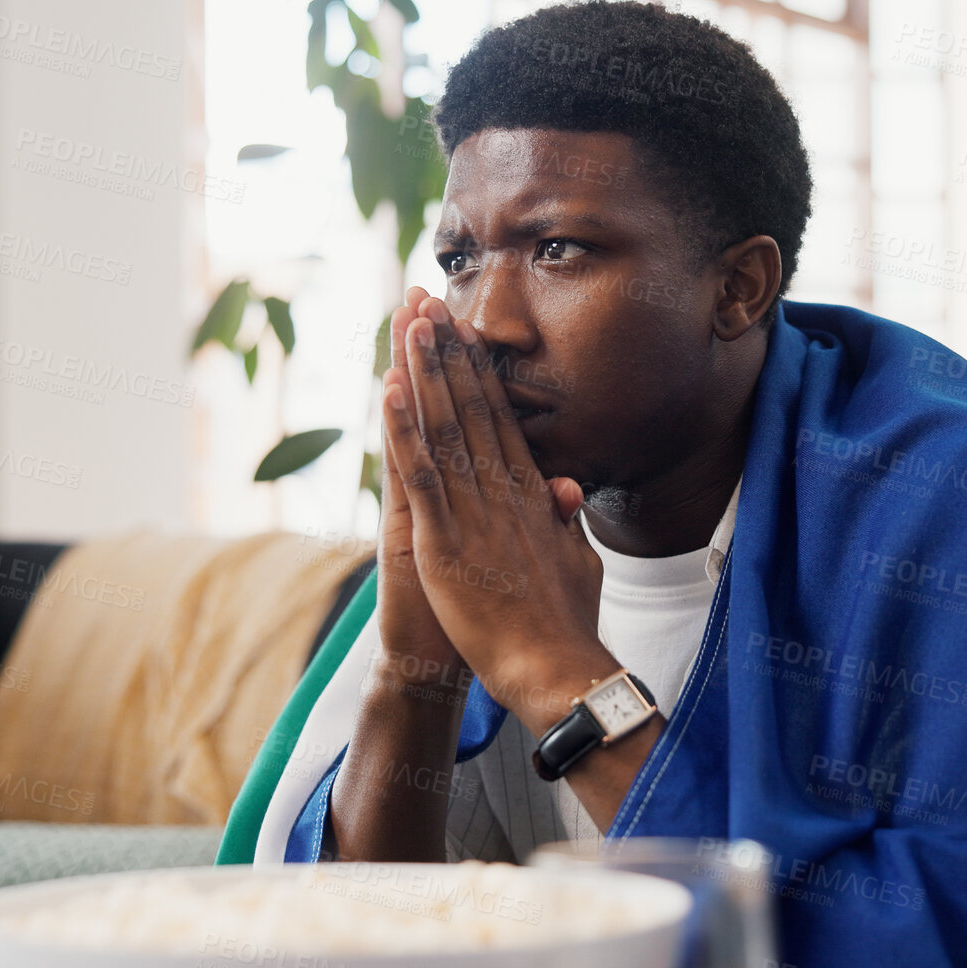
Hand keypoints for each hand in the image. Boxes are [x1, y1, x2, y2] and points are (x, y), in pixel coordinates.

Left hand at [381, 297, 615, 726]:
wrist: (555, 667)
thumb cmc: (566, 624)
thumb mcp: (576, 562)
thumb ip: (565, 522)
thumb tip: (566, 489)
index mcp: (530, 495)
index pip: (500, 419)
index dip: (479, 373)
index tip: (465, 332)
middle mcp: (502, 491)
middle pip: (472, 408)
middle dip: (449, 352)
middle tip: (430, 301)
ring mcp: (473, 511)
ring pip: (444, 427)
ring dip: (425, 372)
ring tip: (411, 322)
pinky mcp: (444, 539)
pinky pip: (419, 473)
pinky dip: (403, 429)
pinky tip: (390, 389)